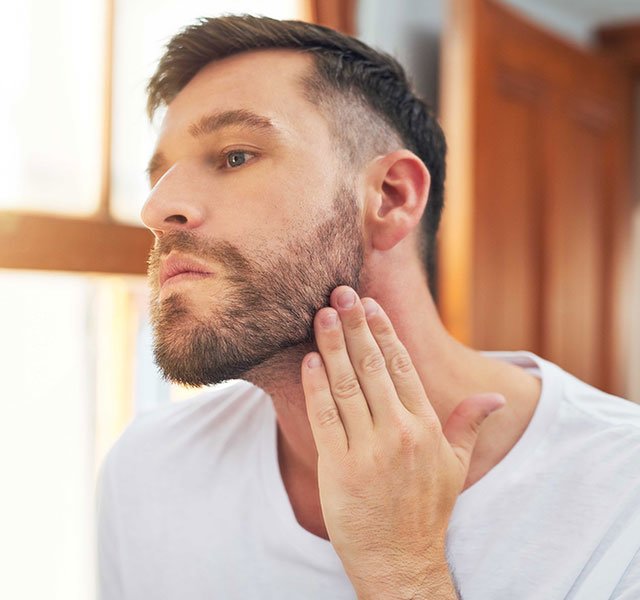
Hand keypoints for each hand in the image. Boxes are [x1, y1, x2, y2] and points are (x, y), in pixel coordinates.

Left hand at [300, 286, 504, 599]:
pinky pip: (324, 416)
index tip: (370, 305)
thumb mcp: (455, 466)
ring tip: (322, 315)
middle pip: (372, 366)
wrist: (399, 560)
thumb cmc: (425, 509)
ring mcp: (367, 449)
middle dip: (356, 326)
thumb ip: (469, 424)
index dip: (384, 332)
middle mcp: (398, 432)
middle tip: (340, 293)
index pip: (401, 366)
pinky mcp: (338, 466)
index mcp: (425, 426)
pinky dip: (315, 385)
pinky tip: (309, 360)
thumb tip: (497, 395)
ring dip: (332, 346)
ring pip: (346, 385)